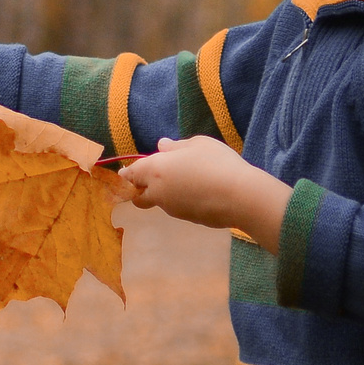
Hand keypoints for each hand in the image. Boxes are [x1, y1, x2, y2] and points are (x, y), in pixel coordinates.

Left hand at [116, 135, 293, 244]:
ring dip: (167, 193)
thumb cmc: (217, 163)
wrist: (240, 197)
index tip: (123, 174)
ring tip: (192, 178)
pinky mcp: (188, 219)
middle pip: (140, 196)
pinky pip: (179, 207)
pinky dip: (184, 200)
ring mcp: (173, 209)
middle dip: (139, 191)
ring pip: (161, 201)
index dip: (127, 174)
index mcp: (156, 170)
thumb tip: (161, 146)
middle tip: (152, 180)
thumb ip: (176, 146)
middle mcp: (159, 192)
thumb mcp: (198, 144)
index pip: (132, 174)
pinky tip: (203, 191)